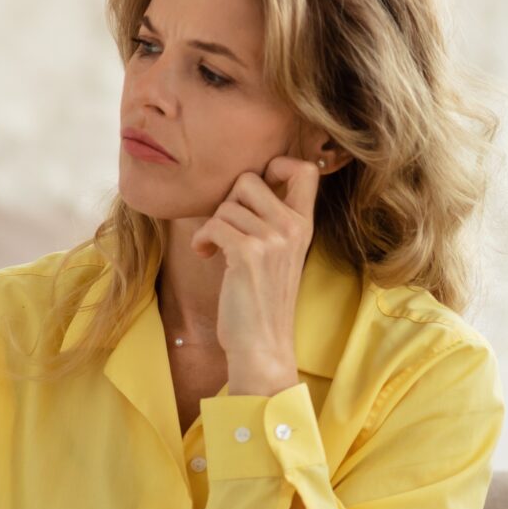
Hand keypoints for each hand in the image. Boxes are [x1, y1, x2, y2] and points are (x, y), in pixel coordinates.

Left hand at [192, 155, 318, 394]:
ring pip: (226, 205)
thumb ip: (274, 220)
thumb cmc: (263, 300)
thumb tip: (243, 185)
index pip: (305, 170)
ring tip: (216, 248)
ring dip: (213, 225)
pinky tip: (206, 254)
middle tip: (227, 226)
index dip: (276, 164)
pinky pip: (214, 224)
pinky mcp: (248, 254)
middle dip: (228, 200)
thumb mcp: (279, 254)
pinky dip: (203, 239)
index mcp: (305, 225)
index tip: (259, 186)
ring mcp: (273, 240)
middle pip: (250, 179)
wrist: (262, 344)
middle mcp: (293, 228)